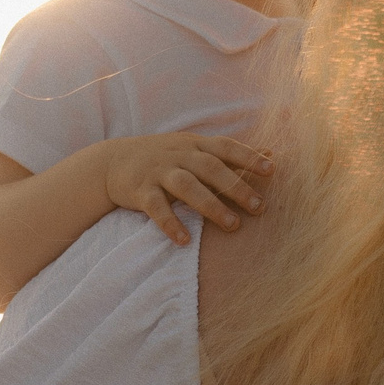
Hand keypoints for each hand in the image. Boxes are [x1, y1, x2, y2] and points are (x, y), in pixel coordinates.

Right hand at [102, 134, 272, 244]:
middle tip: (259, 207)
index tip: (271, 169)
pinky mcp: (140, 191)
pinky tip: (184, 240)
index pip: (226, 147)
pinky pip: (156, 208)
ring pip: (187, 186)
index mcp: (194, 144)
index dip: (248, 156)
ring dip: (210, 206)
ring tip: (232, 226)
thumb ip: (230, 153)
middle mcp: (178, 155)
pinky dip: (170, 223)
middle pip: (210, 168)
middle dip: (236, 186)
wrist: (112, 161)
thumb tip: (271, 152)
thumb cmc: (164, 157)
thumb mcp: (195, 147)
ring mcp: (158, 172)